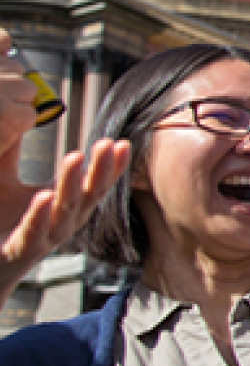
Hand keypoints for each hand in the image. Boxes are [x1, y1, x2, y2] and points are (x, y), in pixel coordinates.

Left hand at [0, 37, 131, 301]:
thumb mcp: (2, 180)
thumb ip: (11, 149)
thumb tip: (22, 112)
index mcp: (60, 210)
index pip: (93, 186)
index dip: (110, 167)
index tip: (122, 142)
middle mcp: (58, 226)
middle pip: (87, 197)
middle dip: (101, 171)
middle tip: (110, 144)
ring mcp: (41, 241)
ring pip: (63, 213)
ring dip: (71, 185)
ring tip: (76, 157)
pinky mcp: (18, 253)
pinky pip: (31, 233)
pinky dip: (39, 215)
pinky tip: (44, 196)